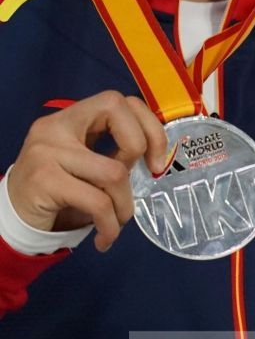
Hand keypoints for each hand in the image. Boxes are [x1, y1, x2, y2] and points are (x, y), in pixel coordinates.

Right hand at [5, 92, 165, 251]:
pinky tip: (106, 237)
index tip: (156, 158)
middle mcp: (55, 127)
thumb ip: (114, 152)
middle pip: (117, 114)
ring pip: (113, 171)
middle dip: (143, 147)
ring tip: (118, 220)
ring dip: (125, 204)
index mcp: (70, 118)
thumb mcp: (86, 164)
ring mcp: (47, 152)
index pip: (119, 100)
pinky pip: (98, 202)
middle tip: (146, 178)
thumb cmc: (58, 191)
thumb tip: (156, 159)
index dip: (148, 124)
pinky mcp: (44, 180)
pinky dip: (110, 224)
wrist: (12, 218)